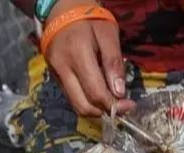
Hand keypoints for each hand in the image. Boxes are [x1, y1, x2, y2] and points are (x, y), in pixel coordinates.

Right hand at [44, 0, 134, 116]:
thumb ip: (114, 63)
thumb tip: (119, 93)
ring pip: (75, 104)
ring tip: (111, 101)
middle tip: (121, 107)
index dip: (114, 105)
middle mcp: (63, 68)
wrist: (61, 10)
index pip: (95, 92)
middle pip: (83, 105)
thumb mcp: (108, 34)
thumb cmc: (89, 19)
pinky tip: (99, 93)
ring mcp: (56, 74)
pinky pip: (71, 96)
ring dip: (95, 109)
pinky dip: (86, 100)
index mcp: (77, 55)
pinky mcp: (54, 77)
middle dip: (104, 111)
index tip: (129, 105)